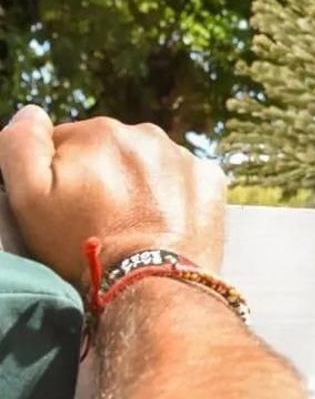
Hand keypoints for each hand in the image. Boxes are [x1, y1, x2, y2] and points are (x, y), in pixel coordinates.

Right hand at [0, 107, 225, 283]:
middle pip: (108, 151)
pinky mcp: (210, 179)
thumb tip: (30, 114)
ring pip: (146, 163)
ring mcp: (182, 155)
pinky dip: (173, 195)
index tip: (64, 207)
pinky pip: (183, 178)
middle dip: (99, 177)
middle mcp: (144, 133)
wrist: (153, 284)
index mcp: (98, 131)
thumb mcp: (30, 199)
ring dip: (136, 184)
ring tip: (131, 224)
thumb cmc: (83, 245)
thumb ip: (20, 146)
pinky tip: (163, 222)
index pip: (64, 143)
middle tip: (97, 220)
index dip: (58, 176)